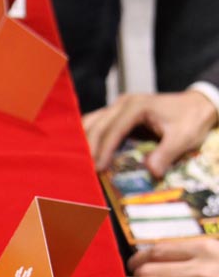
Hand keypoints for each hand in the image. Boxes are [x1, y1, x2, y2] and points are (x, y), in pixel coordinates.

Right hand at [83, 90, 217, 178]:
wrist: (198, 105)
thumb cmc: (191, 119)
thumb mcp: (183, 138)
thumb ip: (166, 154)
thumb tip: (150, 172)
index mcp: (136, 107)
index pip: (113, 130)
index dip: (103, 150)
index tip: (97, 168)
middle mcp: (123, 103)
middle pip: (97, 125)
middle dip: (88, 148)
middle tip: (82, 170)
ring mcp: (118, 107)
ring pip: (92, 122)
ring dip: (84, 141)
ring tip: (79, 162)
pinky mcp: (118, 113)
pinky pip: (97, 124)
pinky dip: (89, 136)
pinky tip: (84, 151)